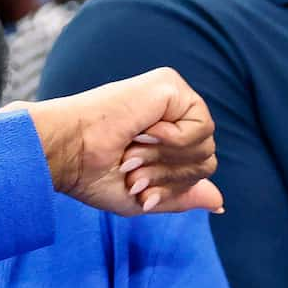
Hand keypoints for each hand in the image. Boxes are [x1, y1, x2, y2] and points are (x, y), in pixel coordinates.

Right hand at [22, 68, 224, 214]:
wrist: (67, 152)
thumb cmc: (91, 174)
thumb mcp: (141, 197)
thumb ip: (180, 196)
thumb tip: (220, 202)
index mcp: (161, 138)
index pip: (197, 169)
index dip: (172, 186)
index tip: (135, 188)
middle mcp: (169, 115)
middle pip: (206, 159)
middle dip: (169, 176)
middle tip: (131, 170)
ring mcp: (171, 97)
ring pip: (207, 145)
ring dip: (166, 160)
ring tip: (133, 152)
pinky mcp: (170, 85)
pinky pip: (201, 125)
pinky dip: (174, 140)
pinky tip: (146, 130)